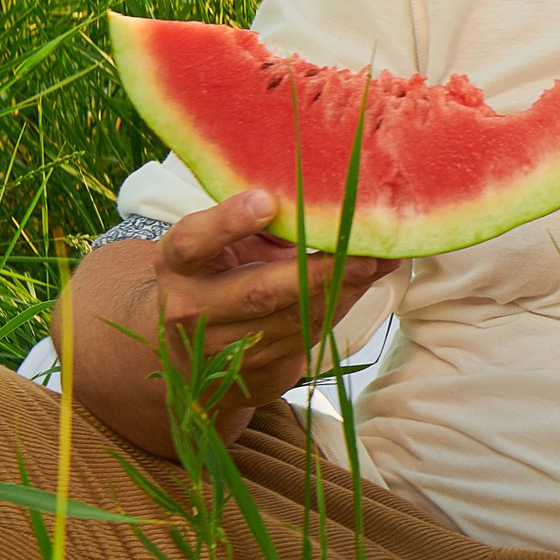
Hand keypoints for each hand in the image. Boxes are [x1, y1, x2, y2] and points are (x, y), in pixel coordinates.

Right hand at [82, 194, 396, 440]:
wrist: (197, 350)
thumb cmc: (222, 272)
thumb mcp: (225, 243)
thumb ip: (262, 220)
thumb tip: (328, 190)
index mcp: (177, 265)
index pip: (193, 243)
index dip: (227, 222)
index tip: (265, 200)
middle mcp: (191, 309)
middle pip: (257, 291)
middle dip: (317, 269)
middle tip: (363, 245)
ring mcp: (224, 346)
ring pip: (292, 317)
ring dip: (343, 287)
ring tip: (382, 258)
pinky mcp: (257, 368)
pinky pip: (308, 334)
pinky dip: (342, 304)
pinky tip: (368, 279)